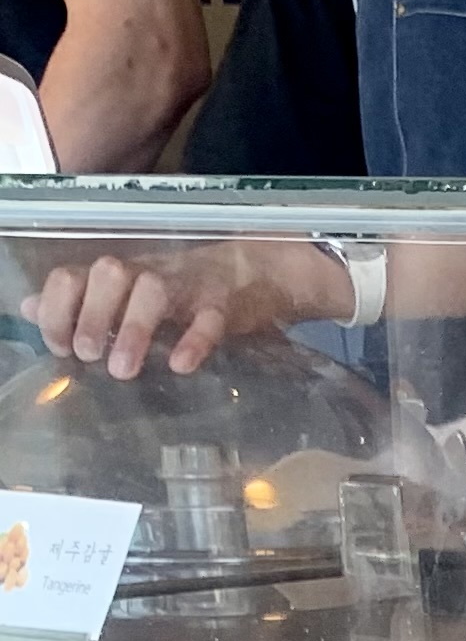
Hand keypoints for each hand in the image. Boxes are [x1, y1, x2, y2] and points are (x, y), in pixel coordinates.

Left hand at [21, 236, 342, 377]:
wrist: (262, 272)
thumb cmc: (188, 289)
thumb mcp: (130, 292)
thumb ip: (82, 301)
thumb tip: (29, 309)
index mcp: (121, 269)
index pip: (73, 274)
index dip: (58, 307)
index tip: (60, 345)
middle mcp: (148, 270)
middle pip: (109, 275)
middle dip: (92, 315)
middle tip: (88, 356)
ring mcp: (189, 285)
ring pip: (153, 292)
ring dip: (133, 330)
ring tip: (123, 371)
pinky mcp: (226, 304)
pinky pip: (208, 319)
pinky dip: (193, 341)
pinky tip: (181, 365)